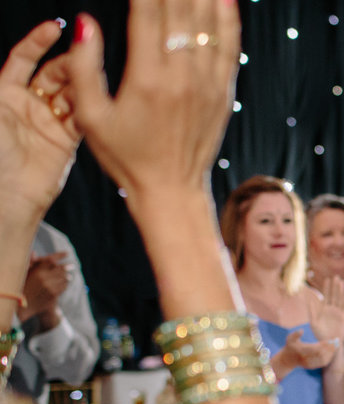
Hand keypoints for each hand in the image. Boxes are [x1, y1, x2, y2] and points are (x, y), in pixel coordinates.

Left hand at [0, 22, 81, 219]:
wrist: (7, 196)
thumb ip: (5, 83)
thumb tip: (22, 57)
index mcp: (4, 92)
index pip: (23, 58)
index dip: (38, 42)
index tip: (56, 29)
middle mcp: (27, 104)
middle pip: (53, 74)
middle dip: (68, 65)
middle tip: (83, 61)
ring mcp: (48, 122)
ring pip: (71, 94)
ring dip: (82, 86)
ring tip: (92, 81)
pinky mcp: (66, 140)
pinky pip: (82, 118)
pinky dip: (90, 109)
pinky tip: (96, 103)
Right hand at [20, 251, 70, 321]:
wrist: (24, 305)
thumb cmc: (24, 287)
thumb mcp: (26, 274)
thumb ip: (32, 263)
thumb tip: (34, 252)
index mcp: (36, 271)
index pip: (51, 261)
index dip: (59, 256)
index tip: (66, 254)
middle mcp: (44, 278)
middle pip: (60, 269)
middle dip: (67, 267)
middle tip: (71, 266)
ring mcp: (49, 287)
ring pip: (64, 278)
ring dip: (67, 277)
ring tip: (68, 276)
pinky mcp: (53, 294)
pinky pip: (63, 287)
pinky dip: (65, 284)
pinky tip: (65, 284)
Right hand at [64, 1, 240, 200]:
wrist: (172, 190)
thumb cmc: (126, 155)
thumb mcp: (91, 116)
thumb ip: (85, 67)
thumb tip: (86, 22)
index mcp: (147, 80)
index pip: (146, 14)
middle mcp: (182, 78)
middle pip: (180, 13)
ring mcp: (208, 85)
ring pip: (209, 26)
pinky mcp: (223, 94)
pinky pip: (230, 48)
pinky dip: (228, 20)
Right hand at [277, 330, 339, 371]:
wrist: (288, 360)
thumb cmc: (290, 347)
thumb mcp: (290, 339)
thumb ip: (295, 334)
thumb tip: (301, 330)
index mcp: (302, 350)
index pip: (316, 348)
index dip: (325, 344)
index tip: (331, 340)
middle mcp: (306, 358)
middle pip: (322, 354)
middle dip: (330, 348)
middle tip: (336, 342)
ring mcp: (309, 363)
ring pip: (323, 359)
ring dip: (331, 353)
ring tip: (336, 346)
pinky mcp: (312, 366)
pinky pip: (323, 363)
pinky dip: (329, 358)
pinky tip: (332, 352)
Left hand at [309, 276, 343, 342]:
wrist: (329, 343)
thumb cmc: (320, 334)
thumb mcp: (313, 322)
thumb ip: (312, 311)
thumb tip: (309, 300)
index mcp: (324, 310)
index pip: (326, 296)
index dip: (326, 288)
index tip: (327, 279)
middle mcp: (332, 310)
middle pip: (334, 295)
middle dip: (334, 287)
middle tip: (335, 277)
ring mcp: (339, 313)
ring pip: (340, 299)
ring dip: (341, 291)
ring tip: (341, 282)